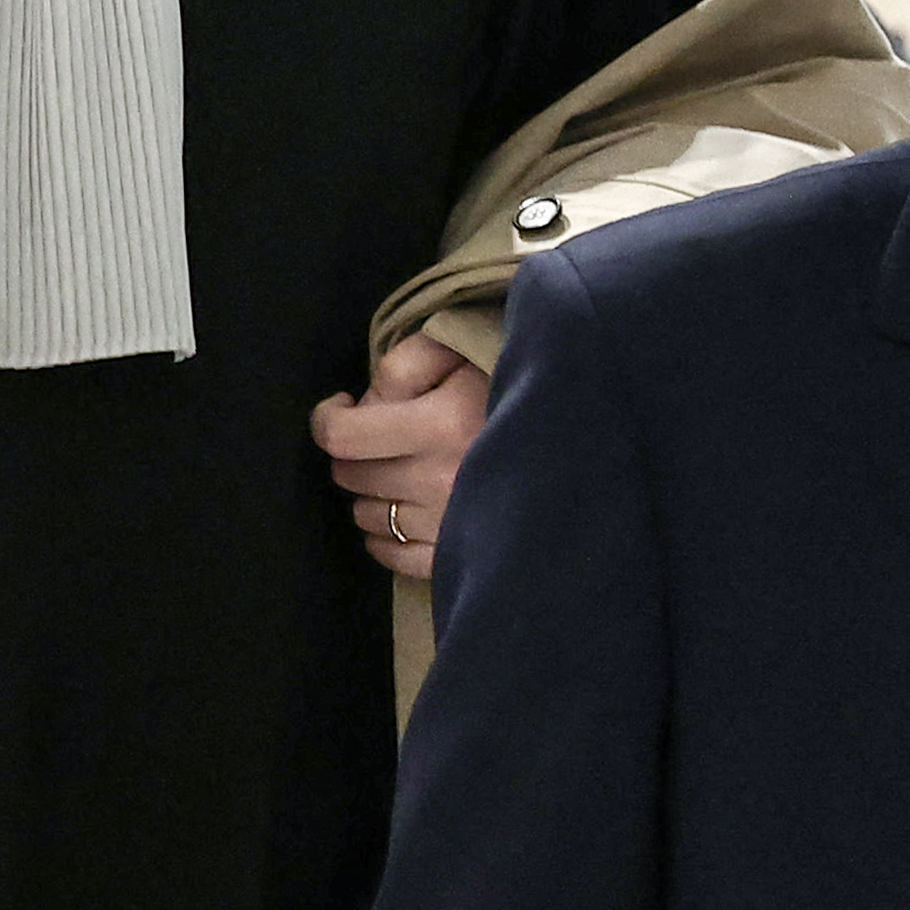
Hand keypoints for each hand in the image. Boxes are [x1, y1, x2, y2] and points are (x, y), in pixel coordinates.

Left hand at [314, 329, 491, 582]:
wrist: (583, 434)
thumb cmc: (516, 385)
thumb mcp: (462, 351)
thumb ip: (405, 364)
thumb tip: (366, 405)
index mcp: (441, 424)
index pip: (342, 436)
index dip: (327, 419)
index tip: (341, 407)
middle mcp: (440, 481)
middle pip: (351, 476)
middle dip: (356, 451)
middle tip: (381, 436)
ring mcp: (450, 525)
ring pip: (367, 516)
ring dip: (372, 493)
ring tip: (400, 471)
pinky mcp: (462, 556)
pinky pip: (394, 557)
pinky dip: (385, 537)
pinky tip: (401, 515)